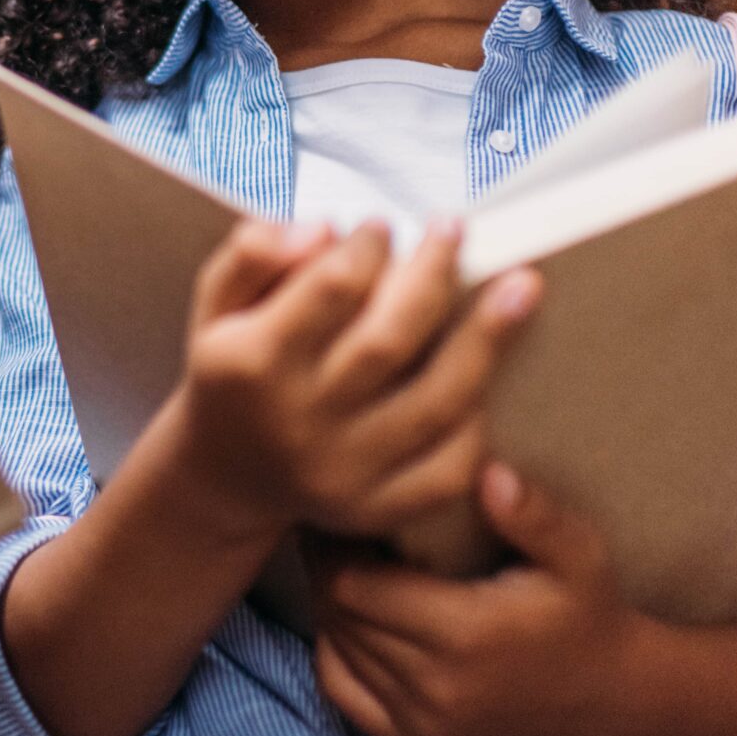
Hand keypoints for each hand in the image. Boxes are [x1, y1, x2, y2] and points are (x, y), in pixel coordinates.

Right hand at [167, 219, 538, 538]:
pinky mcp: (375, 508)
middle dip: (434, 275)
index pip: (331, 289)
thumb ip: (252, 254)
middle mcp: (296, 422)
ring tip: (521, 287)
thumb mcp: (215, 303)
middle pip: (390, 340)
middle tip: (453, 231)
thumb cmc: (232, 370)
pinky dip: (477, 420)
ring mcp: (340, 472)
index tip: (382, 226)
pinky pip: (449, 467)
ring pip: (435, 402)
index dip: (369, 247)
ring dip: (487, 340)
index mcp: (250, 364)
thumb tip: (323, 229)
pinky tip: (488, 375)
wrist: (222, 473)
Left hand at [309, 464, 649, 735]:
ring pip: (337, 649)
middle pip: (338, 614)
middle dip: (326, 569)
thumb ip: (533, 514)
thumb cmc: (586, 612)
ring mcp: (424, 722)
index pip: (353, 584)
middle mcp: (436, 685)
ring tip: (344, 567)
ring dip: (332, 606)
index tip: (343, 512)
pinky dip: (334, 652)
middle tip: (335, 531)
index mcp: (465, 633)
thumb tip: (486, 472)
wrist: (609, 694)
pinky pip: (342, 692)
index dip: (334, 546)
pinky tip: (352, 620)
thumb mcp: (578, 554)